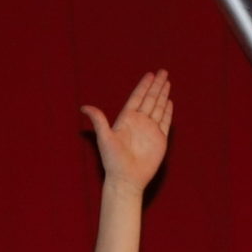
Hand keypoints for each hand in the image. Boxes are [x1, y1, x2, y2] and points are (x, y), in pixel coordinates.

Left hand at [87, 69, 171, 192]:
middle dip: (156, 85)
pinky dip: (167, 110)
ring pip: (158, 107)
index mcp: (126, 121)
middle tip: (163, 71)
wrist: (126, 179)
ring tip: (167, 82)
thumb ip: (98, 120)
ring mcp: (150, 130)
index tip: (150, 74)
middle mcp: (139, 123)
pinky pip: (165, 121)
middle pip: (149, 99)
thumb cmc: (113, 161)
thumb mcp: (104, 138)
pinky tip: (169, 101)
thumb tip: (83, 107)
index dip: (143, 86)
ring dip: (162, 94)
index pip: (137, 98)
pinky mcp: (160, 139)